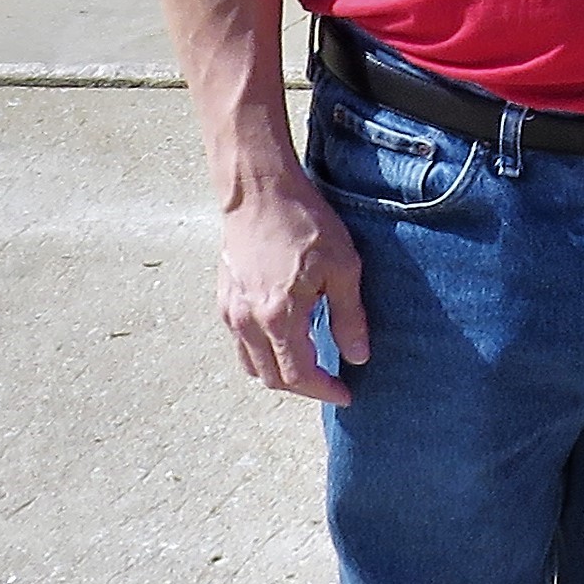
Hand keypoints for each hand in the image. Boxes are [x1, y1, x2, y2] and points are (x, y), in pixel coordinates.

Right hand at [216, 172, 364, 402]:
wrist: (259, 190)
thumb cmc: (304, 222)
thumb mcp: (342, 266)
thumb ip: (349, 317)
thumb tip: (358, 356)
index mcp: (278, 317)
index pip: (299, 375)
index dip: (324, 390)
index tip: (346, 394)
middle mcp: (247, 322)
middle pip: (272, 378)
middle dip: (304, 388)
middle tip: (331, 383)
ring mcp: (231, 312)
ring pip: (251, 365)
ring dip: (279, 374)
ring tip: (309, 366)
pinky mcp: (224, 299)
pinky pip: (240, 344)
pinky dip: (261, 354)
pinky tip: (283, 340)